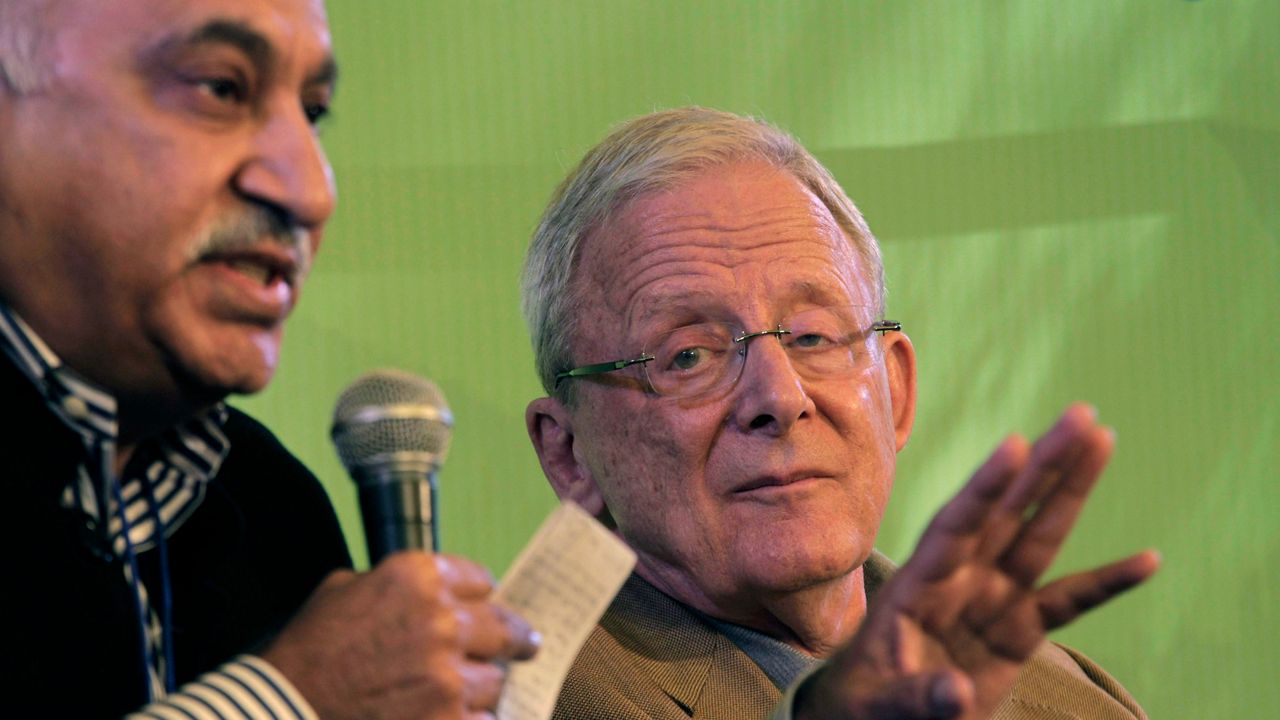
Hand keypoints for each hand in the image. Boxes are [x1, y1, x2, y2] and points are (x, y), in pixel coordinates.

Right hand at [263, 552, 538, 719]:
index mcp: (416, 578)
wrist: (286, 709)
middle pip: (503, 626)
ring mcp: (449, 676)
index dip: (479, 595)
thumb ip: (391, 586)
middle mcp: (441, 621)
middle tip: (524, 644)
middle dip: (513, 637)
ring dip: (480, 689)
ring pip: (494, 681)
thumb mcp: (342, 591)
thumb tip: (419, 596)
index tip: (484, 606)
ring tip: (458, 696)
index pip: (480, 580)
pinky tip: (452, 718)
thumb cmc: (307, 654)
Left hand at [796, 404, 1158, 719]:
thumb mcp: (880, 703)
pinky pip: (1066, 603)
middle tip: (1081, 414)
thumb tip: (956, 691)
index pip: (956, 526)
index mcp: (916, 585)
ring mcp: (990, 601)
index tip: (1015, 444)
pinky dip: (1105, 584)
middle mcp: (958, 580)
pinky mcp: (1017, 633)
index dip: (984, 487)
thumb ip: (917, 696)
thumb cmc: (863, 702)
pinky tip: (1146, 560)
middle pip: (1006, 513)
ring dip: (1070, 491)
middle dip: (1043, 465)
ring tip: (1103, 439)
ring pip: (1038, 538)